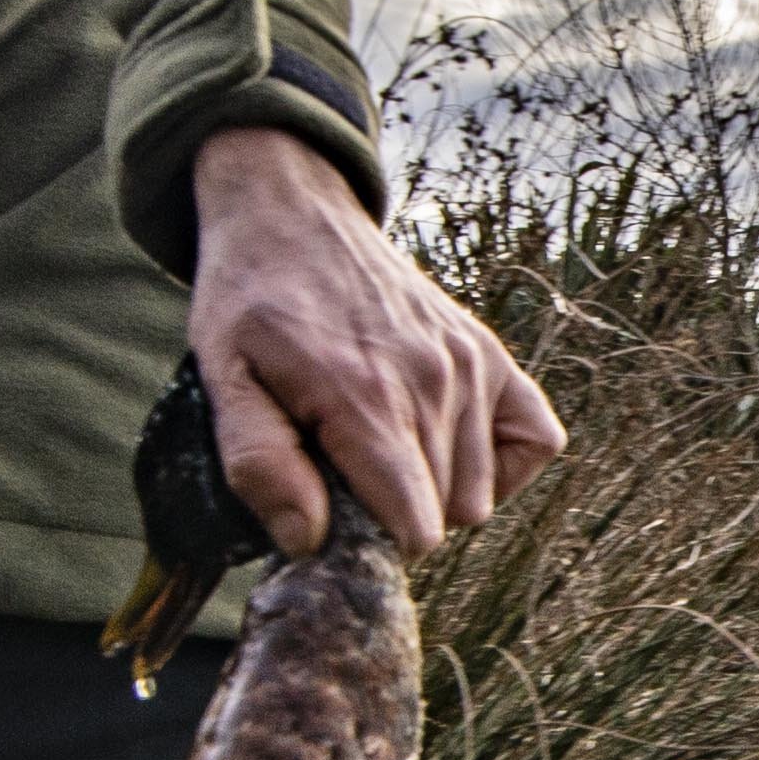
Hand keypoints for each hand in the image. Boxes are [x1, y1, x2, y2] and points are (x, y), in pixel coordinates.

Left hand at [187, 127, 563, 554]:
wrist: (292, 215)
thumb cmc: (251, 302)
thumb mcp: (222, 379)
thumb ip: (259, 463)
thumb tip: (309, 539)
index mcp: (364, 399)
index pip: (414, 528)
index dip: (371, 545)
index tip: (332, 517)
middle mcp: (433, 382)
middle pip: (443, 518)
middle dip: (392, 517)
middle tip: (340, 471)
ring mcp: (472, 365)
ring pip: (480, 494)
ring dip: (434, 490)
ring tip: (380, 447)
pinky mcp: (491, 353)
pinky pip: (536, 441)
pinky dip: (499, 461)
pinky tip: (445, 445)